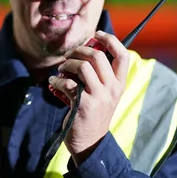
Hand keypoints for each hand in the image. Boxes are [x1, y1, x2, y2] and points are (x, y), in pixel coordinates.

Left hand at [48, 30, 129, 165]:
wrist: (90, 143)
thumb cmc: (94, 113)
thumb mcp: (105, 94)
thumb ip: (100, 75)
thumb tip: (86, 49)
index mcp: (119, 84)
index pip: (123, 55)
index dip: (110, 40)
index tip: (96, 34)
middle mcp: (112, 89)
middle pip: (98, 56)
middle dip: (79, 50)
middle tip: (69, 55)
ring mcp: (98, 97)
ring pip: (82, 66)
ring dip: (67, 64)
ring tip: (61, 69)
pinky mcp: (83, 104)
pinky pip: (67, 82)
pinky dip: (56, 80)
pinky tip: (53, 83)